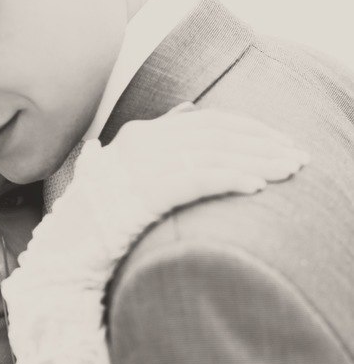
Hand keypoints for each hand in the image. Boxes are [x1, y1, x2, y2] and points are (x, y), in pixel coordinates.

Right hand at [76, 104, 308, 216]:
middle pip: (217, 135)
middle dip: (262, 145)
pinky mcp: (142, 193)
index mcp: (140, 136)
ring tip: (286, 172)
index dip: (249, 130)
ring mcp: (140, 167)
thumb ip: (157, 137)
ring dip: (256, 162)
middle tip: (297, 158)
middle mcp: (141, 144)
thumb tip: (190, 108)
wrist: (66, 254)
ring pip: (213, 154)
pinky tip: (256, 187)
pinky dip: (230, 179)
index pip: (208, 122)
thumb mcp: (125, 170)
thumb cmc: (99, 219)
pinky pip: (197, 179)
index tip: (281, 143)